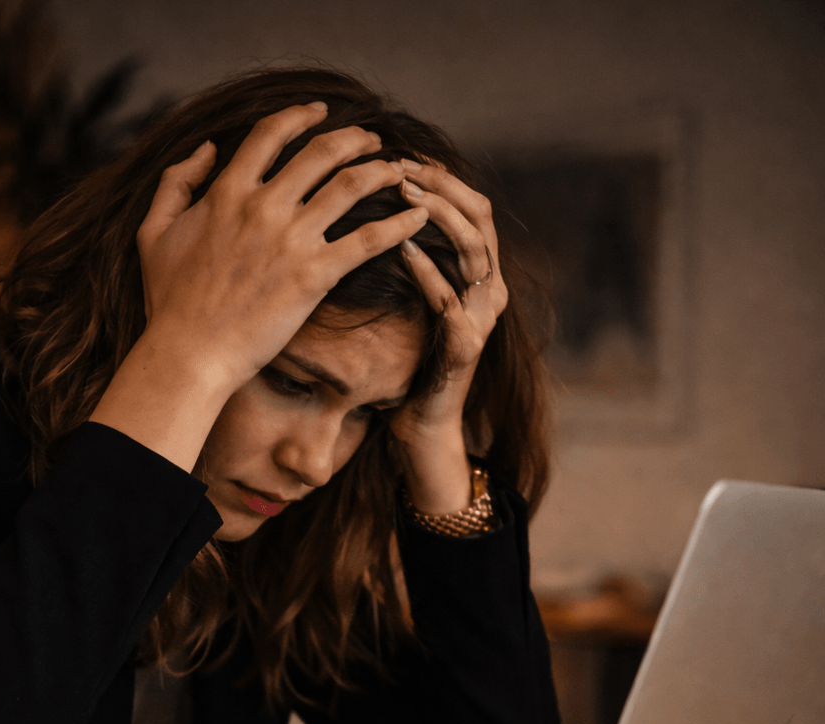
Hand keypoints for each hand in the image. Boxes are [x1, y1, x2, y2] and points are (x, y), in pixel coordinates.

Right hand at [91, 104, 427, 471]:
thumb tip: (205, 149)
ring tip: (400, 171)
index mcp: (227, 191)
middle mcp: (263, 206)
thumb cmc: (169, 302)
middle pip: (320, 152)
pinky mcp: (314, 276)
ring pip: (350, 186)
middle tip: (373, 141)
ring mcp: (291, 240)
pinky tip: (418, 218)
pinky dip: (397, 224)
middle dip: (353, 139)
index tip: (320, 112)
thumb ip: (176, 183)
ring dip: (381, 171)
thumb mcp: (154, 232)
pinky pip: (367, 240)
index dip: (300, 116)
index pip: (270, 134)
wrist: (190, 354)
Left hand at [388, 162, 508, 514]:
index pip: (472, 206)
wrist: (422, 427)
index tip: (404, 153)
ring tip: (405, 196)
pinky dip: (429, 275)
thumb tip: (377, 208)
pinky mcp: (466, 349)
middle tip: (403, 165)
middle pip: (480, 217)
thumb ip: (410, 259)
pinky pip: (451, 304)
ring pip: (474, 252)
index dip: (442, 176)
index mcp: (480, 275)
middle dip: (443, 186)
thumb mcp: (411, 301)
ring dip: (440, 219)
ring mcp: (482, 320)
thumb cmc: (408, 363)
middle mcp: (490, 292)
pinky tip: (402, 252)